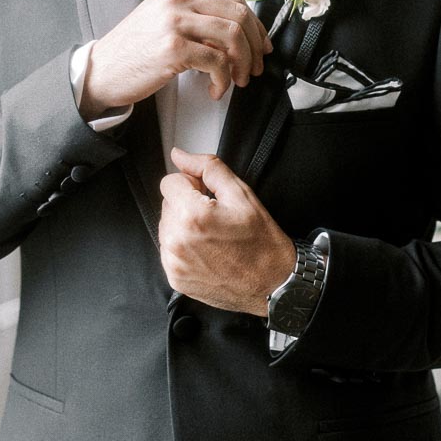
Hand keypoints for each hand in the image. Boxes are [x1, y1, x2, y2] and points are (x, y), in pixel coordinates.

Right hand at [80, 0, 272, 116]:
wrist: (102, 71)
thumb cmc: (134, 51)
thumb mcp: (164, 19)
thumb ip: (197, 18)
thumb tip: (239, 33)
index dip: (255, 25)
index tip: (260, 46)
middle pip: (239, 15)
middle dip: (254, 46)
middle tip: (255, 69)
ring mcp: (175, 21)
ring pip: (233, 36)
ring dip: (243, 64)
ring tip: (237, 81)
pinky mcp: (173, 47)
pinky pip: (217, 61)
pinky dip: (223, 80)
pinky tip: (215, 90)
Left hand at [158, 147, 295, 316]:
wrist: (273, 284)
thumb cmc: (262, 242)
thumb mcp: (241, 194)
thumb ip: (207, 168)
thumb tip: (180, 156)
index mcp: (193, 216)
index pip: (169, 182)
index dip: (191, 184)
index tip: (207, 195)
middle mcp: (178, 241)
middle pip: (167, 204)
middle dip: (187, 204)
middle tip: (215, 217)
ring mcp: (174, 263)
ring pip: (166, 227)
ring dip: (184, 226)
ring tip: (213, 236)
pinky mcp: (175, 278)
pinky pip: (169, 250)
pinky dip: (184, 248)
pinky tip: (207, 251)